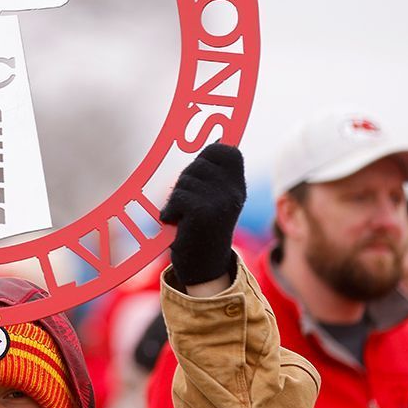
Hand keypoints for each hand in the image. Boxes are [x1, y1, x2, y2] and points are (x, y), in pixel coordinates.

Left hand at [160, 144, 245, 287]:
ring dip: (176, 200)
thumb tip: (217, 140)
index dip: (208, 154)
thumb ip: (212, 175)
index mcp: (237, 185)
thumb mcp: (214, 199)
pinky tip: (177, 224)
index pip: (227, 151)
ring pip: (183, 182)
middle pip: (197, 164)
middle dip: (185, 181)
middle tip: (189, 205)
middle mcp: (234, 192)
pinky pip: (176, 199)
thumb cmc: (200, 229)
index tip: (201, 172)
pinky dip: (170, 212)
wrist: (204, 267)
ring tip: (185, 218)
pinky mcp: (204, 213)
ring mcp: (221, 202)